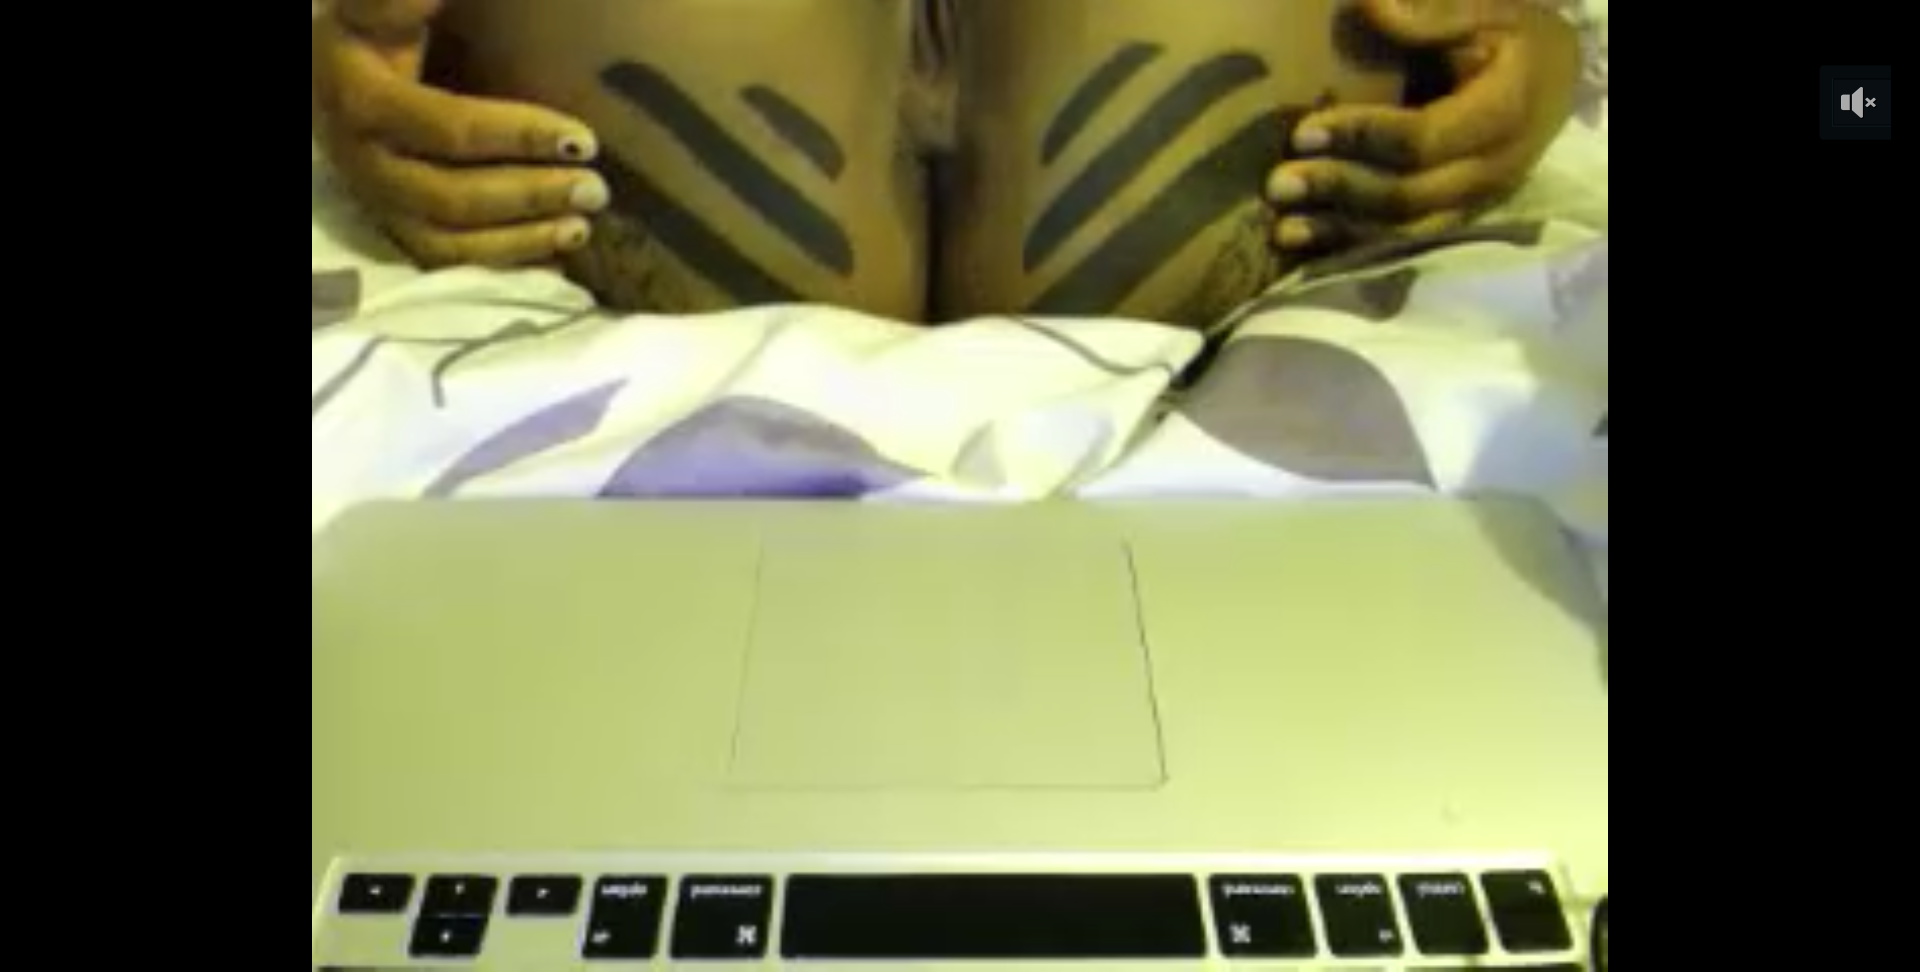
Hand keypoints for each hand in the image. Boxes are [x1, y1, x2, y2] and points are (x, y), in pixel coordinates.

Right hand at [312, 0, 610, 266]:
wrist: (339, 73)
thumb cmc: (378, 31)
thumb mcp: (383, 8)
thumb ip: (406, 2)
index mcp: (361, 98)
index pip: (449, 129)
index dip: (519, 137)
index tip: (584, 141)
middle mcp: (362, 160)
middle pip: (450, 198)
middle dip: (530, 197)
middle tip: (596, 191)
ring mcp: (376, 202)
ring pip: (447, 244)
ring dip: (520, 243)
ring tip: (580, 230)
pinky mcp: (393, 228)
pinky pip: (446, 266)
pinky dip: (501, 267)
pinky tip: (551, 262)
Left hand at [1265, 0, 1579, 252]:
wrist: (1553, 81)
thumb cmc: (1511, 40)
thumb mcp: (1489, 14)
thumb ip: (1435, 15)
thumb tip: (1372, 4)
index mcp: (1503, 117)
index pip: (1422, 140)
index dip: (1361, 138)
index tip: (1303, 132)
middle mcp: (1491, 173)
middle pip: (1408, 197)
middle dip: (1340, 192)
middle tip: (1278, 185)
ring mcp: (1475, 205)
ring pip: (1404, 234)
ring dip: (1340, 233)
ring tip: (1283, 230)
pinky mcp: (1457, 221)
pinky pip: (1404, 247)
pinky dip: (1354, 248)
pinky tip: (1309, 249)